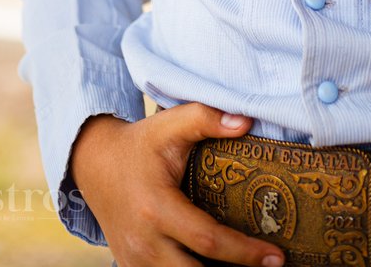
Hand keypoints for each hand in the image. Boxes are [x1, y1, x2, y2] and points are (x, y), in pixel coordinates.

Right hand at [69, 103, 285, 266]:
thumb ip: (205, 118)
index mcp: (157, 208)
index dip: (245, 253)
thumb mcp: (169, 125)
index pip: (208, 240)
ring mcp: (135, 261)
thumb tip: (246, 121)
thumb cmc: (139, 145)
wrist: (94, 165)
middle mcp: (144, 242)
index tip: (276, 256)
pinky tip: (217, 266)